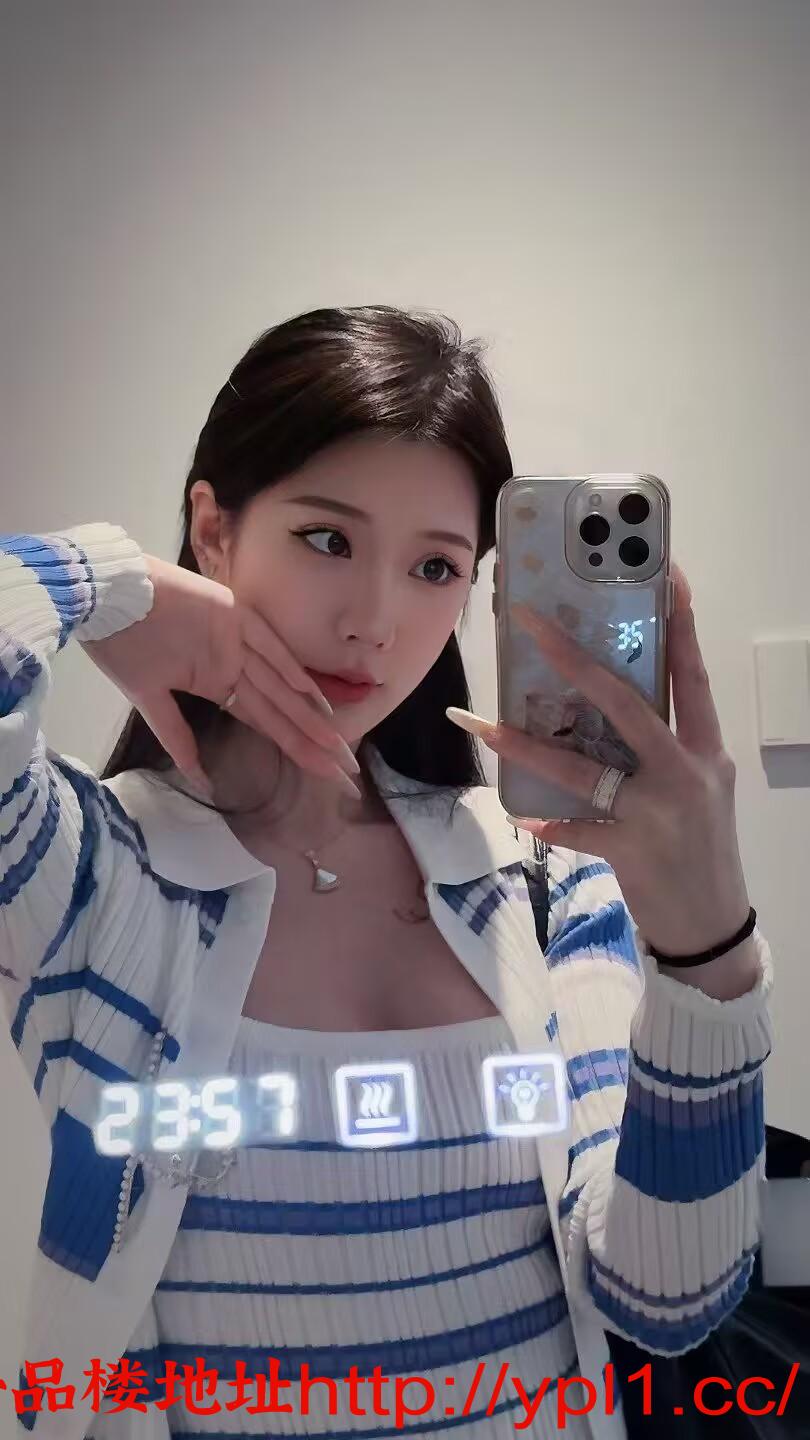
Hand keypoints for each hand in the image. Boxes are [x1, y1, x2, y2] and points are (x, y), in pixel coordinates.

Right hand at [79, 553, 359, 794]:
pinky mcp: (233, 614)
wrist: (102, 597)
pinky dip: (290, 672)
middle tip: (348, 775)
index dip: (298, 748)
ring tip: (339, 749)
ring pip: (283, 687)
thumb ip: (178, 739)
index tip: (326, 774)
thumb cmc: (119, 643)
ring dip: (311, 718)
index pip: (269, 723)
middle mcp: (237, 664)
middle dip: (315, 744)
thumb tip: (201, 783)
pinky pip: (267, 646)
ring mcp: (238, 640)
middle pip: (285, 712)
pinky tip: (316, 700)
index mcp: (219, 683)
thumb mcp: (149, 700)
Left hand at [447, 564, 751, 956]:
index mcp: (706, 750)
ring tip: (481, 723)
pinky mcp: (632, 851)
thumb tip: (614, 707)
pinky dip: (549, 824)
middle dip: (574, 660)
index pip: (693, 675)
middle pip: (627, 703)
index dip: (681, 625)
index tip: (665, 574)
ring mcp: (659, 812)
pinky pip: (577, 829)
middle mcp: (687, 772)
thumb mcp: (702, 788)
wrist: (716, 927)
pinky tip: (524, 817)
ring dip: (525, 744)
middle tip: (530, 621)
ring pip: (582, 767)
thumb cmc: (703, 849)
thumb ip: (668, 749)